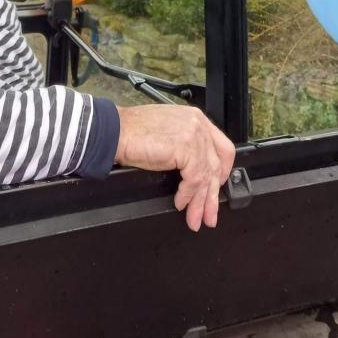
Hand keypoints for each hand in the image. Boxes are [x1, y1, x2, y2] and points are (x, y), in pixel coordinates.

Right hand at [114, 104, 235, 231]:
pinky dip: (188, 195)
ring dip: (200, 202)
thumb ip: (185, 144)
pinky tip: (180, 202)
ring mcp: (193, 135)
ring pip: (206, 176)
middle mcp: (198, 124)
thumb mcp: (168, 133)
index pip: (222, 148)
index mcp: (196, 119)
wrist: (115, 131)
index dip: (222, 172)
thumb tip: (194, 170)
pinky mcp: (186, 147)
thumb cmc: (133, 132)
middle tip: (209, 215)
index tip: (215, 188)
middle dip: (212, 195)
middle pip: (216, 165)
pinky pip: (194, 179)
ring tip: (195, 218)